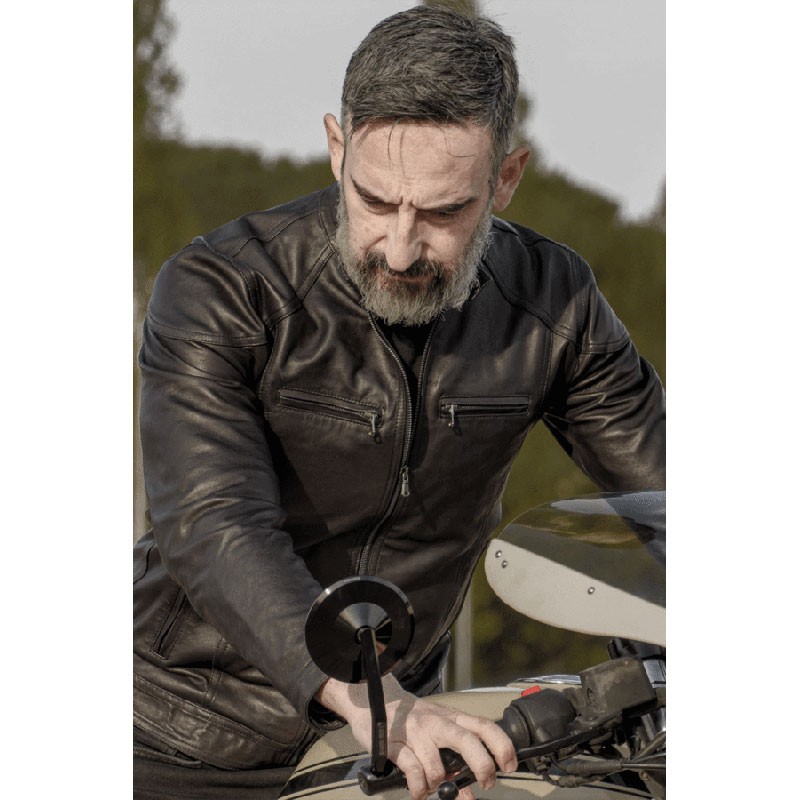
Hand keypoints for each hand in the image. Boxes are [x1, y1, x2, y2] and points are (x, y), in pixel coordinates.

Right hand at [316, 674, 516, 799]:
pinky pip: (412, 770)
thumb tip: (469, 796)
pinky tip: (418, 789)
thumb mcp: (436, 736)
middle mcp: (436, 722)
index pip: (483, 726)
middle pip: (467, 740)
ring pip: (437, 765)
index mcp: (451, 718)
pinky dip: (418, 787)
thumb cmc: (410, 720)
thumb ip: (453, 765)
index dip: (501, 745)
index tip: (510, 765)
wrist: (372, 700)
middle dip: (481, 764)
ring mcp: (415, 731)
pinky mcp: (393, 742)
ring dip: (439, 783)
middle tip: (486, 782)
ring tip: (433, 785)